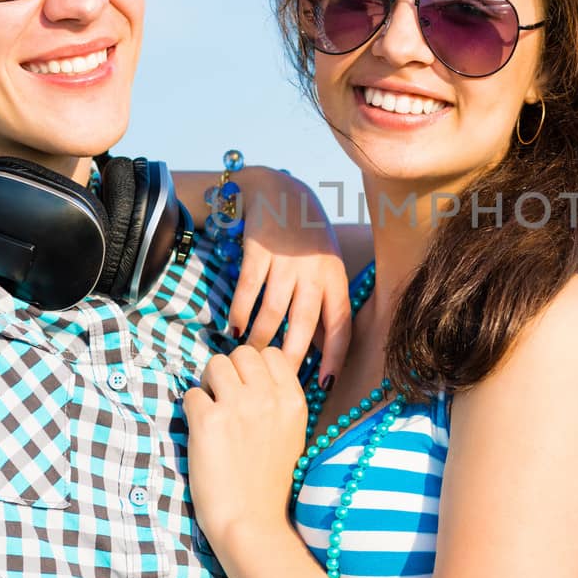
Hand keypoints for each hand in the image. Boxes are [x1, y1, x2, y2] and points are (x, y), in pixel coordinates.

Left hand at [184, 346, 308, 551]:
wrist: (252, 523)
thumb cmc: (269, 485)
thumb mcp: (291, 436)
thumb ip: (279, 403)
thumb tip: (254, 378)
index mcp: (293, 401)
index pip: (271, 354)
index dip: (254, 368)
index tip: (247, 388)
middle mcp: (269, 397)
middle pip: (242, 353)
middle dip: (230, 371)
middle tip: (224, 398)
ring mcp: (239, 406)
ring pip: (214, 364)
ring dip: (208, 384)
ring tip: (210, 411)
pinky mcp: (209, 420)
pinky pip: (191, 394)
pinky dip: (191, 410)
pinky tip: (200, 432)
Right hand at [228, 169, 351, 379]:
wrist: (281, 192)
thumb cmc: (308, 239)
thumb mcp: (326, 269)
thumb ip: (323, 305)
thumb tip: (320, 350)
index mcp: (336, 279)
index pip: (341, 326)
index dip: (335, 358)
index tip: (325, 385)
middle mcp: (314, 272)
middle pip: (304, 325)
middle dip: (292, 358)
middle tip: (278, 381)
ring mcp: (286, 261)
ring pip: (273, 312)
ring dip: (260, 338)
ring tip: (251, 356)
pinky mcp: (259, 251)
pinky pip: (249, 290)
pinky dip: (241, 313)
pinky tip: (236, 328)